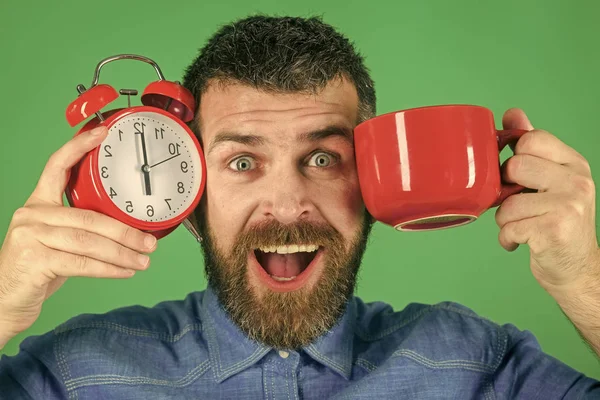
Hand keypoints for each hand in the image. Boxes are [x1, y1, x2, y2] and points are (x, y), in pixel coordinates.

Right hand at [0, 126, 156, 347]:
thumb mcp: (59, 241)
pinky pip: (82, 263)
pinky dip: (108, 268)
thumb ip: (84, 229)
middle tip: (150, 242)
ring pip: (88, 241)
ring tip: (144, 259)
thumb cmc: (38, 269)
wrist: (6, 300)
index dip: (79, 147)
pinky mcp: (34, 259)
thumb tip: (129, 230)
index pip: (57, 166)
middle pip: (89, 216)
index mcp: (39, 203)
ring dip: (122, 252)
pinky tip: (125, 271)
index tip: (103, 133)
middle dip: (125, 231)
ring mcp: (31, 235)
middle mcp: (32, 214)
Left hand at [494, 108, 598, 291]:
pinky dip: (507, 239)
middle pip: (514, 166)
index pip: (531, 139)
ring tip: (523, 227)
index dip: (513, 157)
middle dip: (506, 190)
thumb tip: (513, 114)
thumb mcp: (550, 181)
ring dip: (505, 221)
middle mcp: (576, 181)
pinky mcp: (554, 230)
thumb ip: (532, 148)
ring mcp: (568, 205)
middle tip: (519, 205)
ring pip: (506, 202)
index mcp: (574, 163)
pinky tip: (522, 241)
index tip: (517, 176)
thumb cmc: (557, 223)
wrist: (576, 270)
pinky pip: (508, 227)